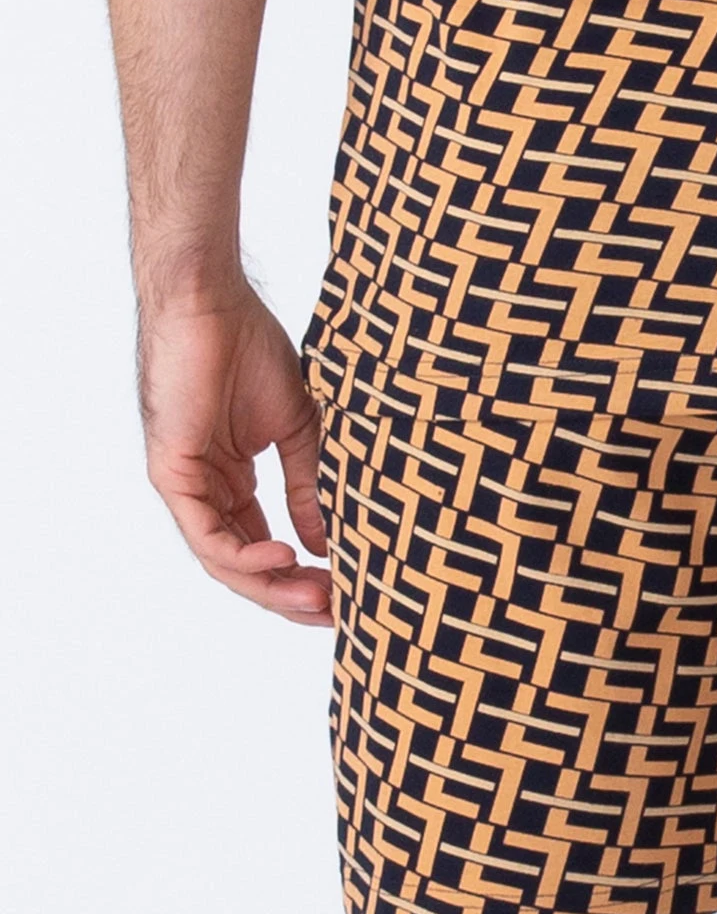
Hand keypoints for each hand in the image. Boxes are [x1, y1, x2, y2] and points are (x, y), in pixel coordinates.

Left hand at [137, 282, 331, 625]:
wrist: (212, 301)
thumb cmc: (249, 347)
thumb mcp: (300, 431)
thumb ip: (309, 488)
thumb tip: (324, 544)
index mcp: (231, 479)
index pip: (263, 546)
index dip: (302, 576)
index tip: (345, 593)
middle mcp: (206, 489)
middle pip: (245, 566)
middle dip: (289, 595)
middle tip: (333, 612)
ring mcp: (187, 485)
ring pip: (225, 562)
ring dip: (272, 587)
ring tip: (316, 596)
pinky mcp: (173, 474)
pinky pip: (206, 536)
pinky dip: (246, 556)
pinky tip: (283, 558)